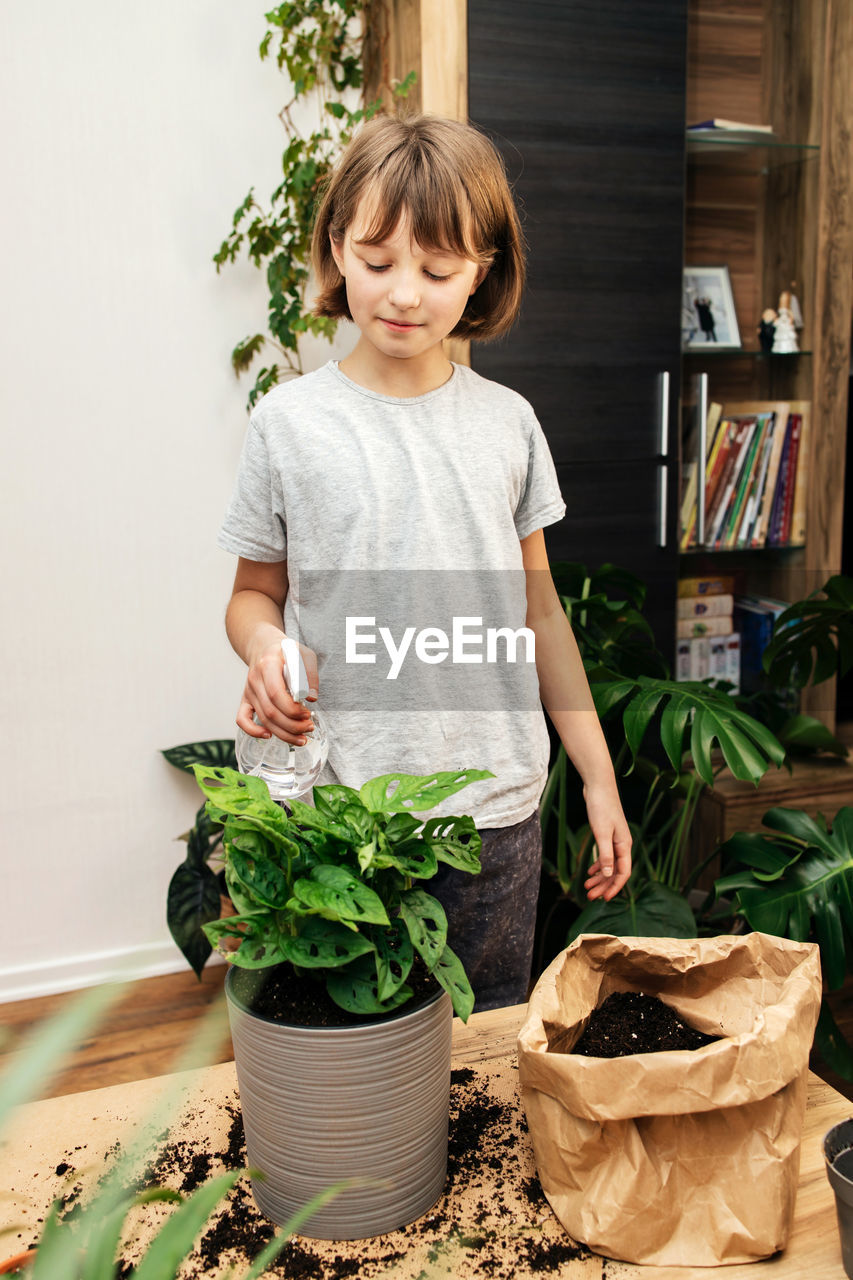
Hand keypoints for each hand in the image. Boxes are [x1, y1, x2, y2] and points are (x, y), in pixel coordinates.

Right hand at [237, 636, 319, 745]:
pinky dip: (253, 731)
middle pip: (270, 711)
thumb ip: (310, 674)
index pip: (276, 693)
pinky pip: (242, 719)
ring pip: (263, 719)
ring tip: (302, 737)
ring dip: (283, 733)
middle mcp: (255, 679)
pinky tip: (269, 736)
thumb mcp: (304, 655)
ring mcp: (249, 691)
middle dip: (292, 725)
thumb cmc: (287, 652)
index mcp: (268, 665)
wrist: (264, 647)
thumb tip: (311, 698)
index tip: (308, 714)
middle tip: (309, 727)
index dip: (292, 709)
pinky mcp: (246, 700)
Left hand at [582, 782, 632, 900]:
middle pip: (615, 871)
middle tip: (590, 897)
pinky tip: (589, 872)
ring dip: (599, 878)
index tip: (605, 899)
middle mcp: (622, 844)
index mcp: (624, 845)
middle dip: (604, 885)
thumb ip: (605, 854)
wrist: (598, 785)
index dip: (615, 887)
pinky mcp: (607, 834)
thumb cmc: (601, 807)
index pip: (623, 873)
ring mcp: (615, 839)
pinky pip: (605, 856)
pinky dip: (597, 865)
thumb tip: (608, 874)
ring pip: (609, 865)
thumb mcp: (601, 833)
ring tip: (587, 888)